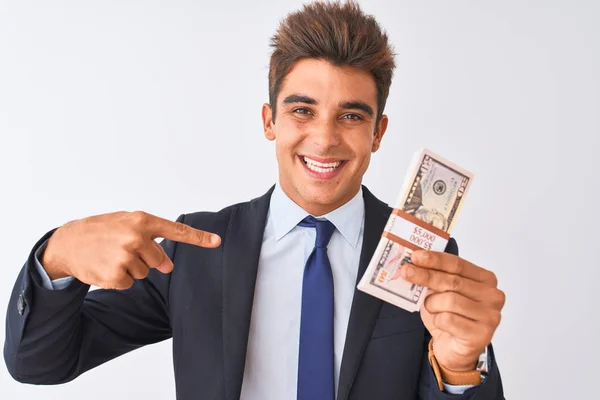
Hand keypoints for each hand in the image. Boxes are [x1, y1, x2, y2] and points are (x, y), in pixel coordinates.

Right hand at [42, 211, 220, 289]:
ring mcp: (126, 258)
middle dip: (146, 259)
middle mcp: (136, 238)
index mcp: (141, 221)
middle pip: (159, 261)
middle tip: (124, 250)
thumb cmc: (102, 230)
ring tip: (112, 256)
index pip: (176, 231)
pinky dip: (120, 278)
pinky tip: (106, 266)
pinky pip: (130, 283)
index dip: (199, 238)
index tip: (217, 241)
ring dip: (131, 268)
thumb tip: (168, 266)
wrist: (68, 242)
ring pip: (145, 273)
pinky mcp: (116, 276)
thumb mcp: (126, 224)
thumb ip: (151, 239)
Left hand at [400, 250, 504, 370]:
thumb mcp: (440, 291)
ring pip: (449, 301)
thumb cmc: (449, 316)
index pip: (457, 264)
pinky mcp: (481, 334)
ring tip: (431, 309)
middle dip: (425, 275)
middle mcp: (493, 295)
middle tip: (406, 272)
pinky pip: (448, 320)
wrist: (453, 349)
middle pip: (453, 281)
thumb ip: (434, 276)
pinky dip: (437, 320)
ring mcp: (490, 315)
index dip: (435, 259)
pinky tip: (441, 324)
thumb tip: (413, 263)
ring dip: (432, 304)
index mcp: (485, 279)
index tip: (415, 256)